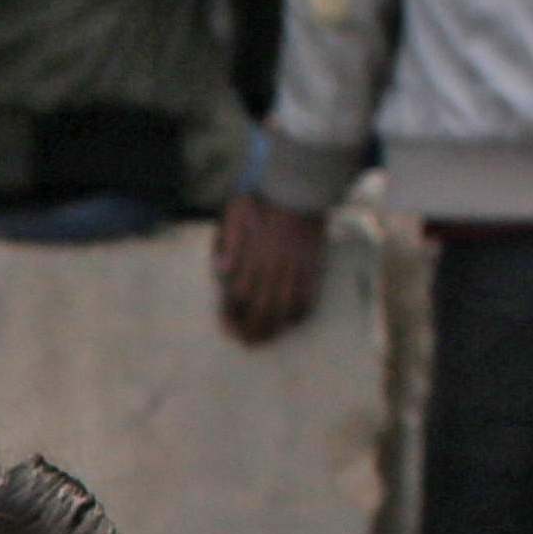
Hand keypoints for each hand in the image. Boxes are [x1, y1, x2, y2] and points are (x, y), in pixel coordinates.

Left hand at [216, 191, 327, 344]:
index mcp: (250, 258)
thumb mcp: (234, 215)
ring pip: (282, 309)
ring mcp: (293, 272)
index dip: (230, 315)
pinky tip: (291, 322)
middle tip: (246, 343)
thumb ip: (227, 243)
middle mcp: (270, 269)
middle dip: (250, 330)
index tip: (226, 327)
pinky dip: (298, 314)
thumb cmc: (264, 202)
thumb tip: (221, 269)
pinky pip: (307, 298)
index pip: (237, 296)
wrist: (298, 190)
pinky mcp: (311, 270)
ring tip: (265, 340)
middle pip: (259, 310)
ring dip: (273, 328)